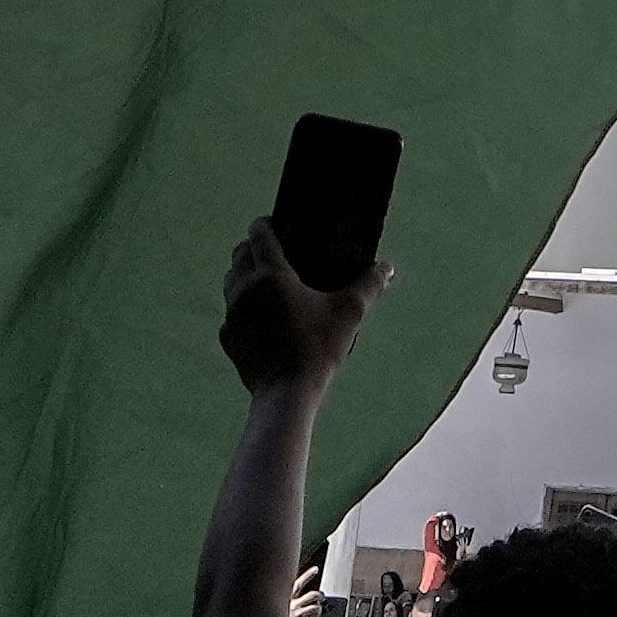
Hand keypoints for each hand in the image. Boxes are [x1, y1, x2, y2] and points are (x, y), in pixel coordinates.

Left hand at [223, 225, 381, 397]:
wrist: (286, 393)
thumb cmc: (318, 348)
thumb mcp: (350, 312)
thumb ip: (369, 284)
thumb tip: (388, 267)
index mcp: (271, 275)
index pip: (259, 235)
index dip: (265, 223)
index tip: (274, 222)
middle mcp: (244, 289)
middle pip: (239, 255)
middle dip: (252, 248)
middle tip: (274, 252)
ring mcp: (232, 315)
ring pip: (231, 282)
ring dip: (244, 275)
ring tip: (266, 283)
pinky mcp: (228, 338)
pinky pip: (231, 313)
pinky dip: (243, 308)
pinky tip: (262, 319)